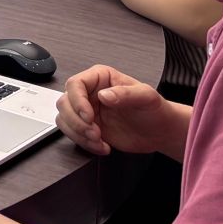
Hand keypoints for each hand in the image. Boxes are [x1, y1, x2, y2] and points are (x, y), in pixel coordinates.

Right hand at [57, 65, 177, 156]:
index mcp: (100, 78)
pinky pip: (72, 134)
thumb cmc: (154, 110)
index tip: (89, 116)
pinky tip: (102, 146)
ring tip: (99, 140)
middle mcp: (89, 93)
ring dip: (79, 134)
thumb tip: (104, 95)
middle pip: (64, 103)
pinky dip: (84, 143)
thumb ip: (125, 94)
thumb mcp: (145, 97)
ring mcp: (86, 111)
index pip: (75, 84)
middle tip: (95, 132)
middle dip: (77, 122)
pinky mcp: (87, 127)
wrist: (158, 132)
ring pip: (64, 119)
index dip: (77, 101)